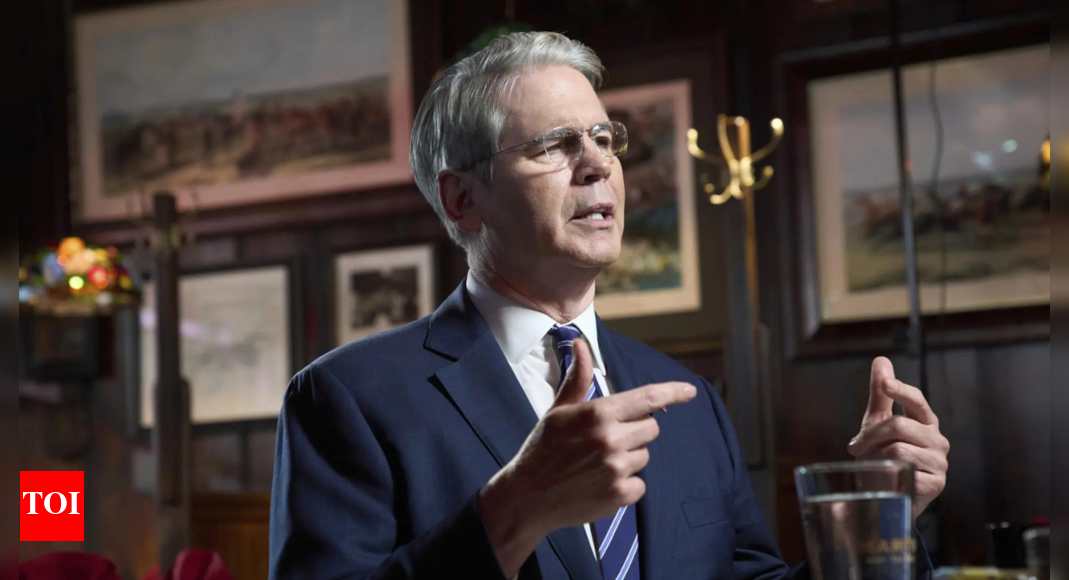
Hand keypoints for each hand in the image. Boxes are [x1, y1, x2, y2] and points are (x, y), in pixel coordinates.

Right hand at [479, 338, 696, 576]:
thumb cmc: (542, 448)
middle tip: (605, 440)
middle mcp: (611, 438)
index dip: (672, 393)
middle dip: (635, 431)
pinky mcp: (619, 494)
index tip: (690, 391)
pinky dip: (625, 485)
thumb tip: (580, 344)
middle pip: (650, 428)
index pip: (647, 398)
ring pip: (644, 456)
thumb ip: (579, 378)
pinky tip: (600, 483)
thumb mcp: (558, 410)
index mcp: (598, 412)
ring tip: (597, 463)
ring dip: (628, 458)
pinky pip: (640, 484)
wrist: (527, 497)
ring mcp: (616, 467)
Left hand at [848, 357, 949, 516]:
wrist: (886, 497)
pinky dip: (887, 474)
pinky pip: (903, 471)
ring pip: (898, 449)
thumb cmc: (884, 456)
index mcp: (925, 422)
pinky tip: (889, 480)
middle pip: (899, 425)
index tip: (886, 384)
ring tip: (874, 465)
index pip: (916, 401)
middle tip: (857, 448)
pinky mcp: (935, 483)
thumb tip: (882, 360)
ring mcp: (939, 462)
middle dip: (871, 435)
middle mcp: (937, 440)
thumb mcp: (878, 424)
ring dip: (876, 457)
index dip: (900, 390)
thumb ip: (881, 395)